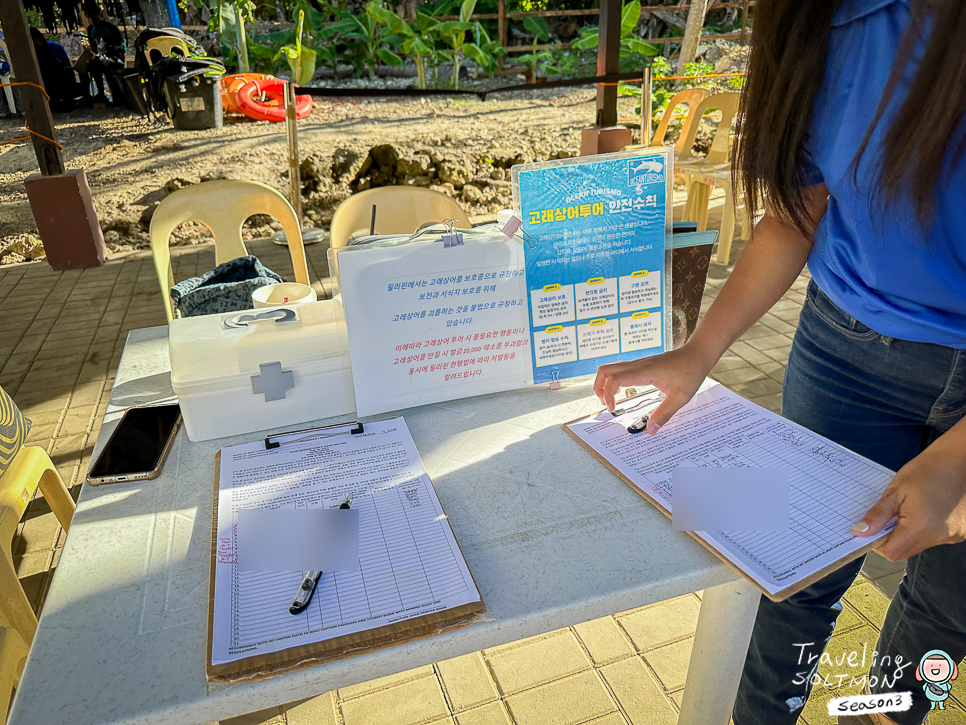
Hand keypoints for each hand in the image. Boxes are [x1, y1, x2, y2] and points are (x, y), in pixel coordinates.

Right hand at [592, 344, 714, 434]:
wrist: (696, 355)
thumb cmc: (690, 372)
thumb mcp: (680, 397)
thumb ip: (664, 414)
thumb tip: (651, 430)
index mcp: (644, 372)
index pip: (614, 379)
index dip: (608, 394)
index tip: (612, 409)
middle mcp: (637, 365)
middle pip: (605, 370)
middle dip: (599, 387)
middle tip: (606, 404)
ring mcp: (638, 364)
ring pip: (610, 368)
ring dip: (604, 383)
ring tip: (611, 399)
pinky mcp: (641, 365)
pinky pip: (620, 370)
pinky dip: (614, 381)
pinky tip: (624, 392)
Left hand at [852, 433, 965, 560]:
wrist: (959, 460)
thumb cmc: (926, 470)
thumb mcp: (896, 490)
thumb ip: (878, 514)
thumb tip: (860, 531)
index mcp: (920, 526)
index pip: (891, 552)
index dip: (877, 543)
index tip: (871, 529)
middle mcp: (938, 536)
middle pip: (905, 551)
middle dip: (892, 538)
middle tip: (889, 516)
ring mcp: (952, 536)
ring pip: (920, 545)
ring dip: (909, 534)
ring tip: (910, 509)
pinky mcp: (960, 533)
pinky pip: (934, 538)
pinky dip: (925, 530)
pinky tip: (927, 510)